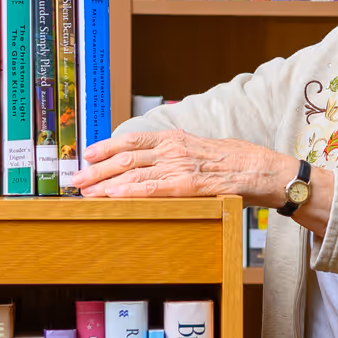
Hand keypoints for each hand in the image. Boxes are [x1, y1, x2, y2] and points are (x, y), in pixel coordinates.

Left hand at [73, 129, 292, 203]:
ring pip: (133, 173)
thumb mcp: (200, 150)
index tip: (86, 155)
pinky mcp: (188, 185)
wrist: (262, 170)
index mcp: (174, 139)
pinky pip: (151, 189)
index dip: (105, 147)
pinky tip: (111, 198)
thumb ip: (177, 154)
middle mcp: (173, 149)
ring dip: (104, 183)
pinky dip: (127, 193)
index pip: (132, 140)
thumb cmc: (234, 163)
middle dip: (97, 169)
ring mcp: (179, 166)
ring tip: (84, 192)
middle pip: (125, 157)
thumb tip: (155, 163)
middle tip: (76, 179)